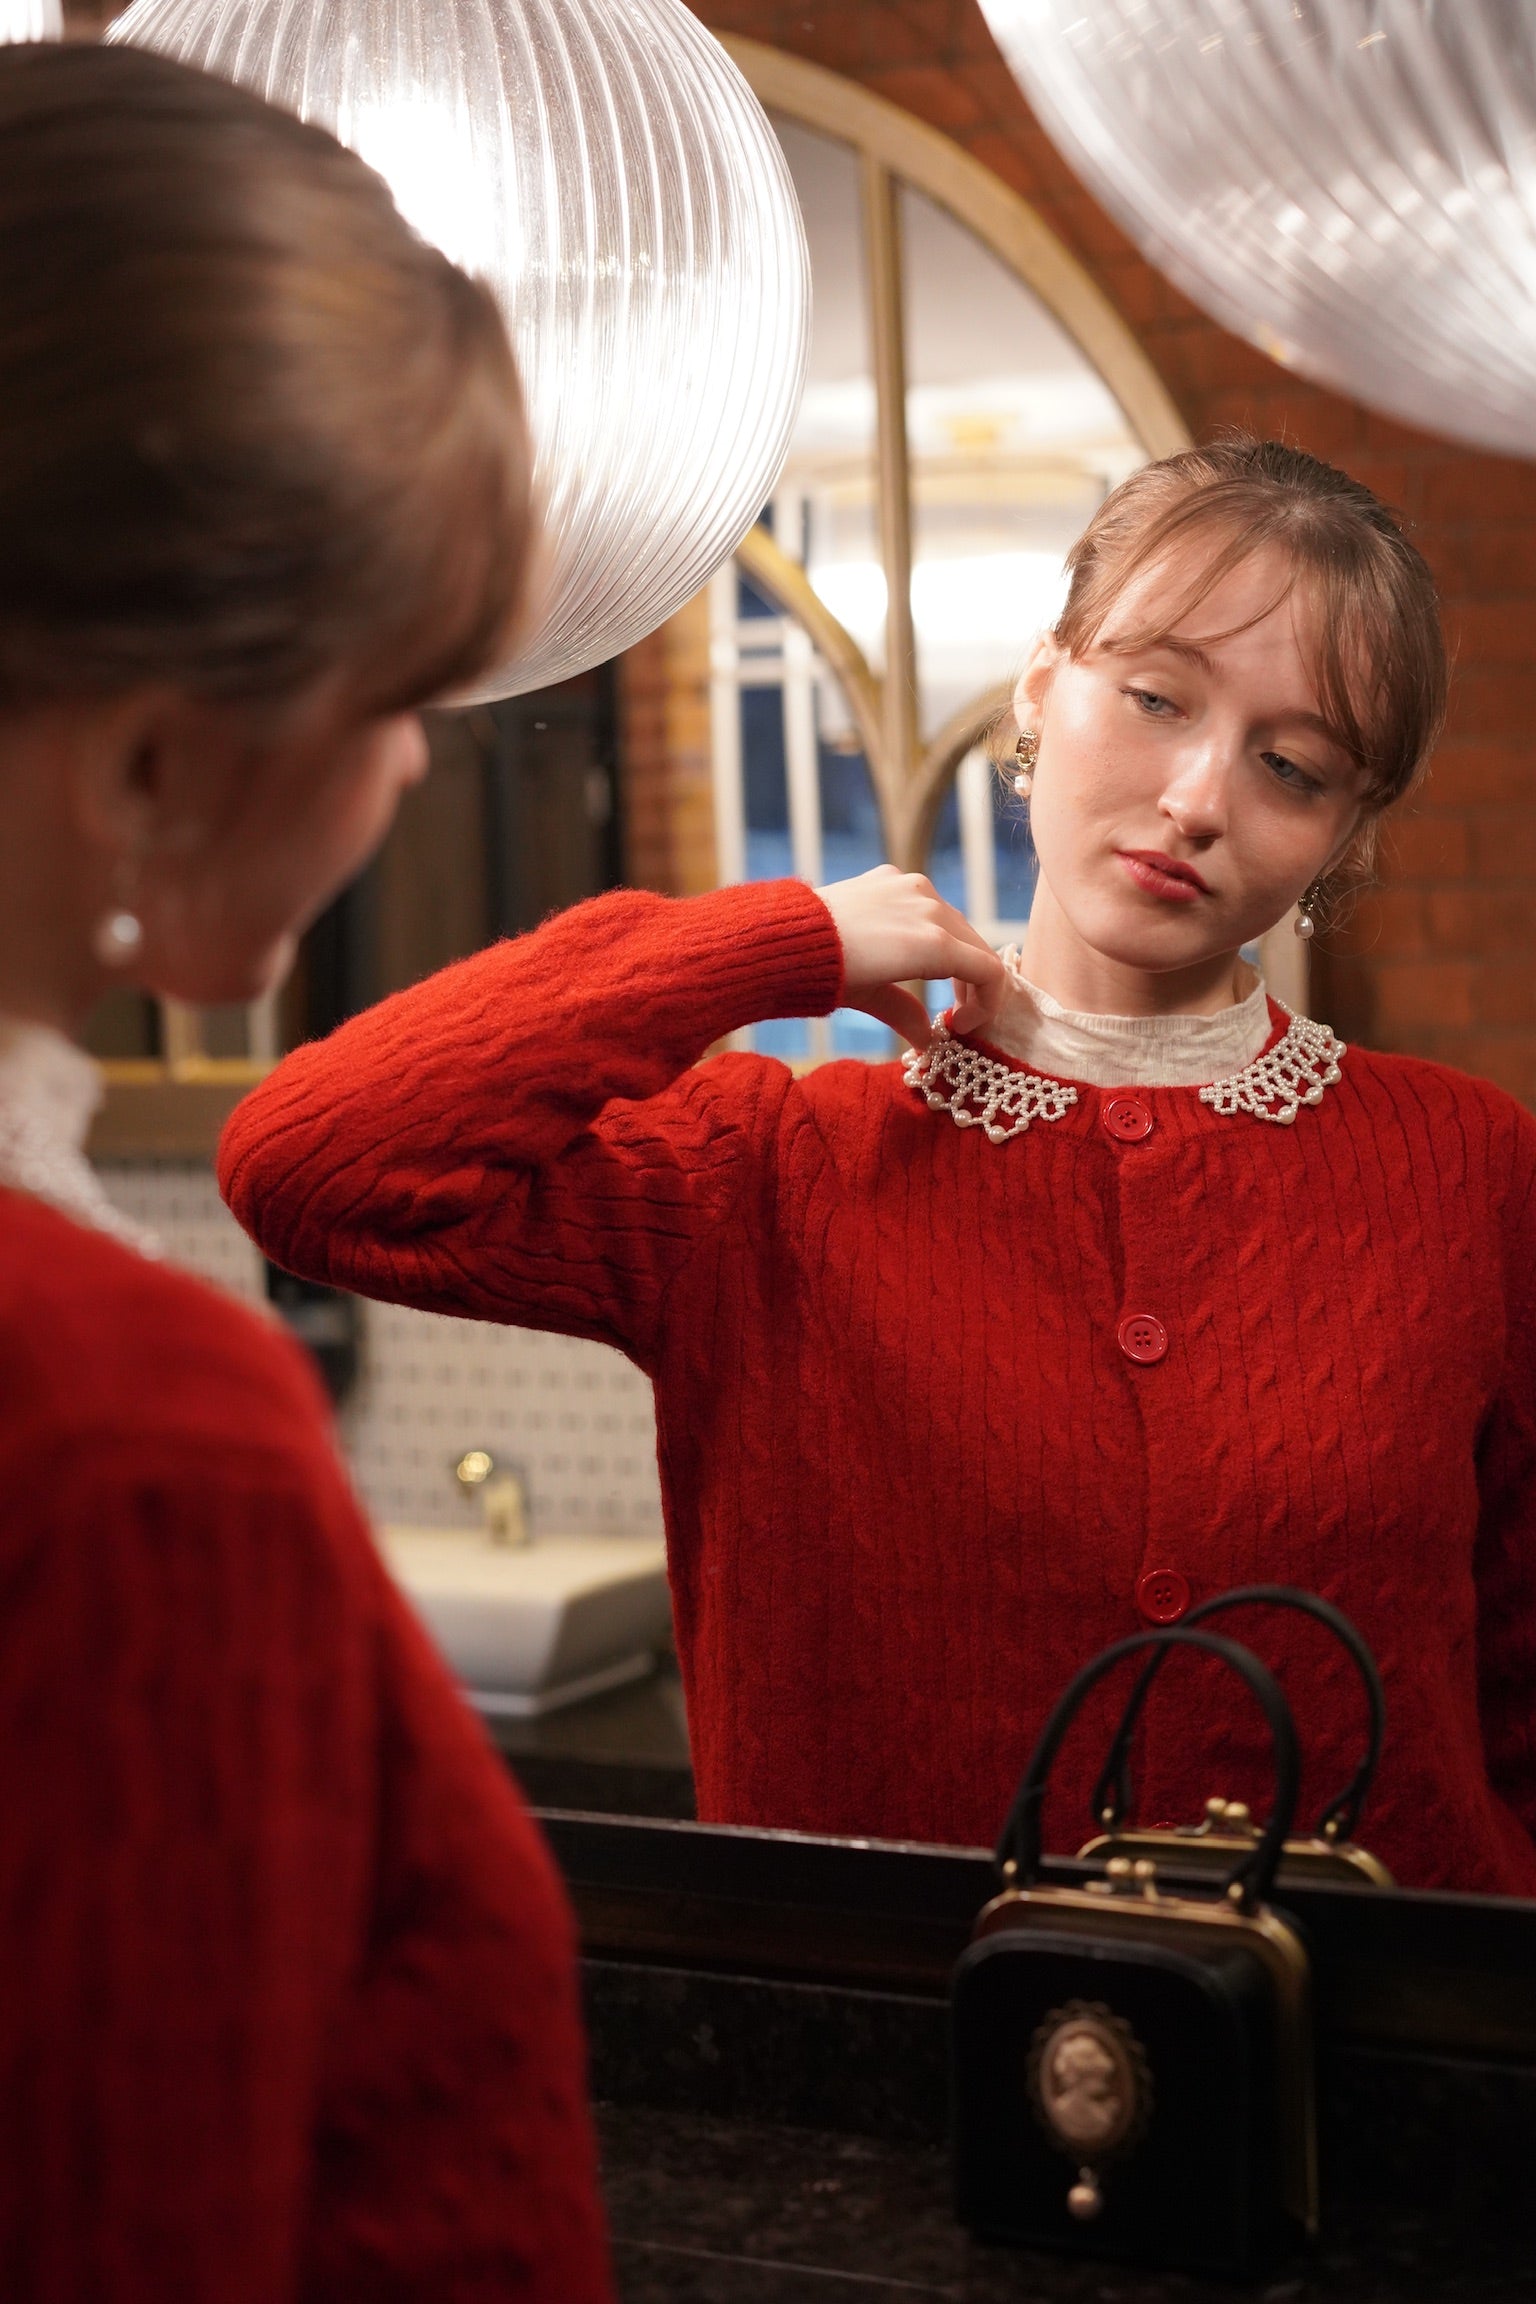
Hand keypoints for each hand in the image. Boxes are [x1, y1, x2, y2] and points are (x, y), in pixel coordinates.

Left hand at [815, 866, 1005, 1049]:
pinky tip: (904, 949)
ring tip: (933, 983)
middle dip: (973, 983)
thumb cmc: (828, 973)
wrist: (781, 936)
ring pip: (953, 924)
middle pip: (976, 947)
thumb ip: (908, 1017)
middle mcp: (931, 907)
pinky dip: (928, 929)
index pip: (990, 972)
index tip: (961, 1027)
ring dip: (954, 955)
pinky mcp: (891, 876)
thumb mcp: (871, 999)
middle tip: (954, 1014)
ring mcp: (912, 886)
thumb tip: (930, 1043)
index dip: (987, 1005)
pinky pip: (925, 903)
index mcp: (935, 943)